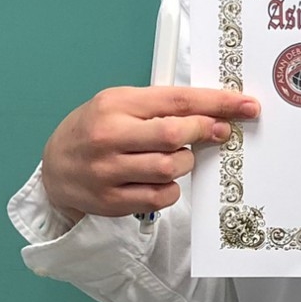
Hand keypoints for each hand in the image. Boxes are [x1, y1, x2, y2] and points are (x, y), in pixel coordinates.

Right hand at [41, 86, 259, 220]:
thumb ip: (159, 106)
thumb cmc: (95, 130)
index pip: (176, 100)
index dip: (216, 103)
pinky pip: (161, 196)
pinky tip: (160, 179)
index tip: (245, 106)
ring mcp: (108, 171)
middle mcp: (109, 136)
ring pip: (170, 168)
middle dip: (203, 132)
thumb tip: (212, 112)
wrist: (56, 168)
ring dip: (184, 162)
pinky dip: (171, 188)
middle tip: (216, 133)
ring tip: (175, 156)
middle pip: (173, 134)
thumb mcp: (120, 104)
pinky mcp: (111, 201)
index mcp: (115, 104)